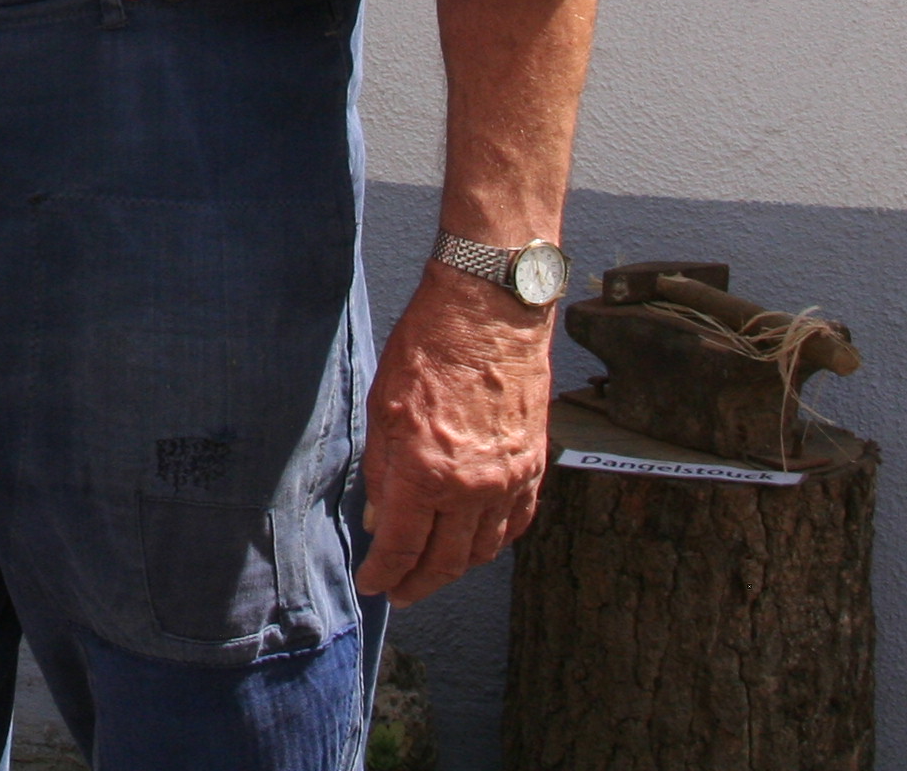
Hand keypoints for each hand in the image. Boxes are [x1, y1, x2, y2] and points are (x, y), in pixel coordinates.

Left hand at [354, 267, 557, 604]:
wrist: (489, 313)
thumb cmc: (428, 349)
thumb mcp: (382, 409)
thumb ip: (382, 472)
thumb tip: (380, 519)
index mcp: (425, 472)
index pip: (402, 547)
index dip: (384, 574)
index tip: (373, 583)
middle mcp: (471, 486)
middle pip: (445, 562)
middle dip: (418, 584)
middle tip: (400, 592)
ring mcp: (508, 480)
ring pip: (484, 550)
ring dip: (456, 568)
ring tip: (433, 572)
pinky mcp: (533, 467)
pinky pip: (516, 523)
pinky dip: (494, 541)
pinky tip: (476, 542)